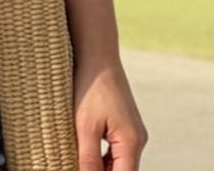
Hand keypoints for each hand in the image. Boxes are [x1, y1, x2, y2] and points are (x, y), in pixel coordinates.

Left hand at [75, 55, 147, 169]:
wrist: (97, 54)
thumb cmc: (90, 86)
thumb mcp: (84, 126)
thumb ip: (88, 160)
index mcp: (131, 142)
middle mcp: (137, 140)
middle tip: (76, 167)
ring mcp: (133, 133)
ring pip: (119, 165)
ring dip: (101, 170)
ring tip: (78, 163)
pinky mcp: (125, 127)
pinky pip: (116, 153)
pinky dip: (102, 160)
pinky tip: (83, 158)